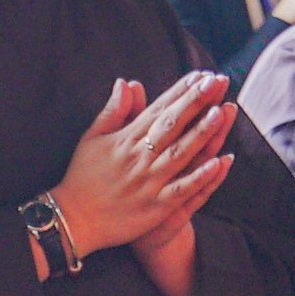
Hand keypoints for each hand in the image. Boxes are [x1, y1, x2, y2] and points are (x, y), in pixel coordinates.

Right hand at [55, 70, 237, 257]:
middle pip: (172, 125)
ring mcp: (149, 181)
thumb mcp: (92, 138)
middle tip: (217, 81)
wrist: (72, 220)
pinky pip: (182, 189)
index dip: (181, 91)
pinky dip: (200, 176)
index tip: (201, 75)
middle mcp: (139, 157)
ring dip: (201, 132)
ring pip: (180, 153)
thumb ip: (113, 111)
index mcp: (126, 139)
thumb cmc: (82, 177)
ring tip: (221, 111)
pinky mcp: (156, 206)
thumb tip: (125, 82)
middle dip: (196, 102)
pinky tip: (218, 162)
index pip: (158, 109)